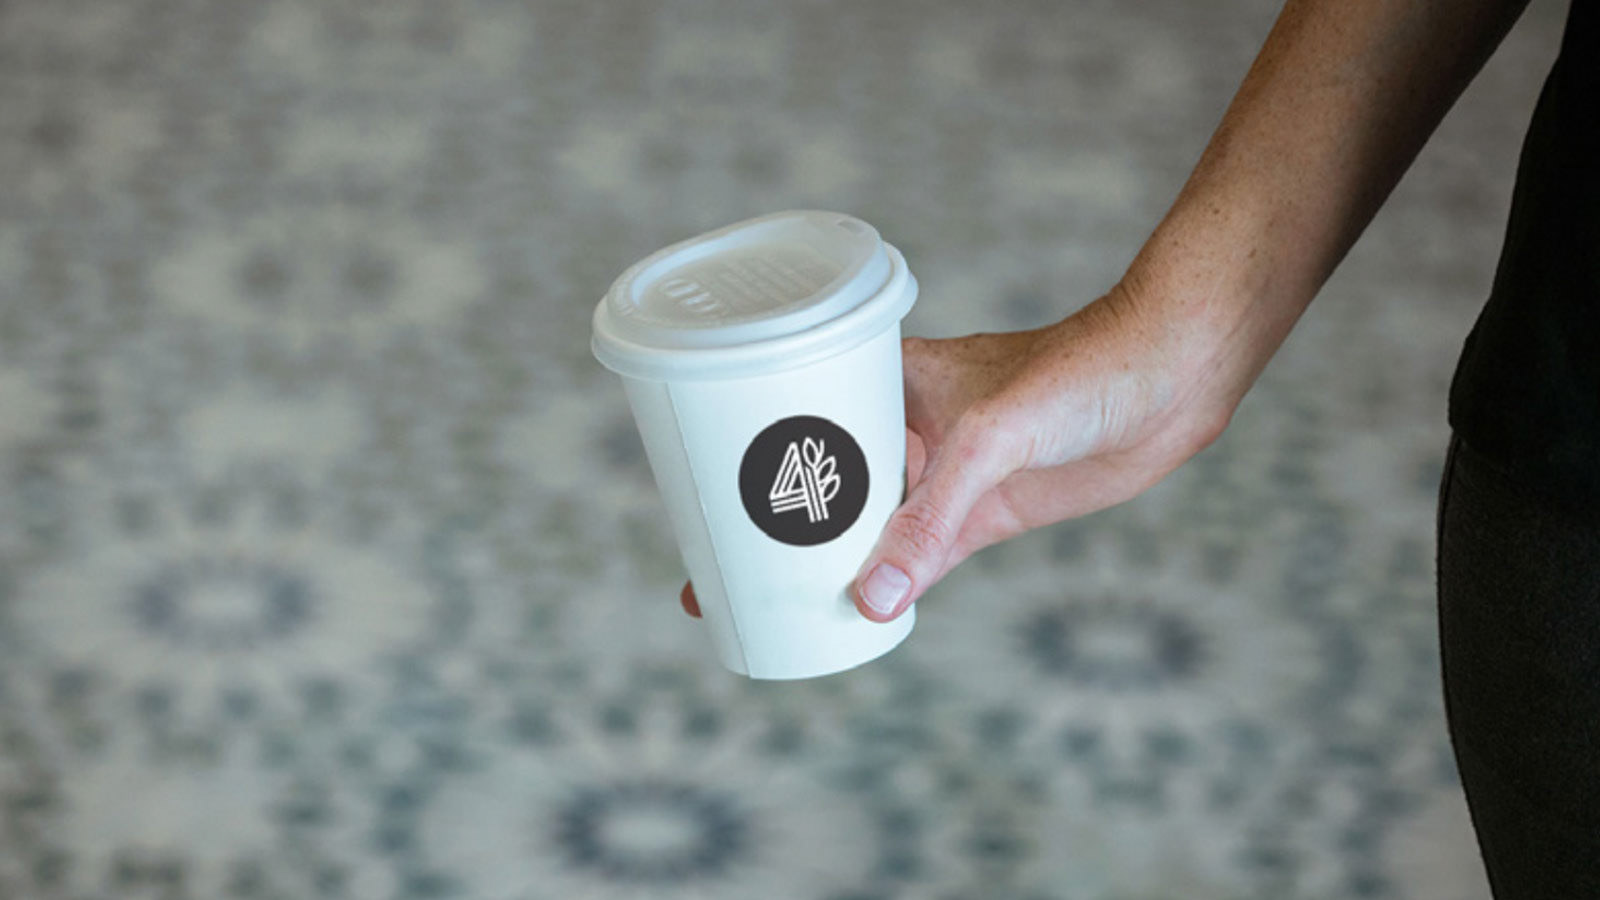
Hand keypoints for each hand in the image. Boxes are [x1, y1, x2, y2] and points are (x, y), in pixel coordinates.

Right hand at [680, 285, 1229, 621]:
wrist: (1169, 378)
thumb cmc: (1077, 370)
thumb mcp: (990, 439)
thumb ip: (929, 519)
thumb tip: (872, 599)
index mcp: (884, 377)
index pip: (797, 415)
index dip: (745, 459)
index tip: (697, 500)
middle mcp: (904, 425)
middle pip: (820, 482)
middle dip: (768, 526)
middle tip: (711, 575)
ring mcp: (942, 474)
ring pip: (864, 527)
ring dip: (821, 564)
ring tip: (760, 603)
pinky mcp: (983, 514)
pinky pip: (921, 558)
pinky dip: (889, 588)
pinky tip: (851, 617)